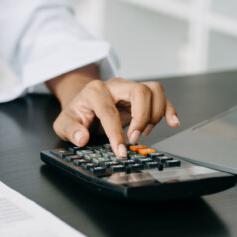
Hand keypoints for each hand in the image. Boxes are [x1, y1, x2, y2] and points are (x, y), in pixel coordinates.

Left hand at [52, 78, 179, 156]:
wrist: (82, 103)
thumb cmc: (76, 113)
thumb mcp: (64, 123)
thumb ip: (71, 130)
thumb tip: (82, 137)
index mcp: (95, 92)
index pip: (109, 111)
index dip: (115, 133)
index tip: (120, 151)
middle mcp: (115, 85)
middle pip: (139, 91)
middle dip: (141, 118)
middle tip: (134, 138)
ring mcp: (129, 88)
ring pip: (154, 90)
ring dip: (155, 114)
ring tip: (145, 131)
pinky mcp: (140, 95)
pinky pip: (160, 95)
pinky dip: (168, 109)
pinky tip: (172, 122)